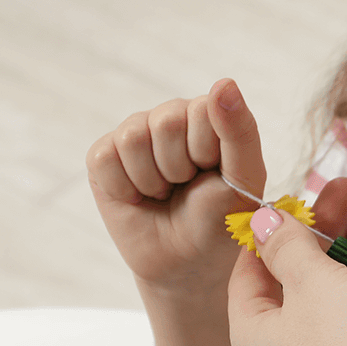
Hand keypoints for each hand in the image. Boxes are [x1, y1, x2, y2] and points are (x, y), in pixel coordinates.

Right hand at [87, 78, 266, 290]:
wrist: (187, 262)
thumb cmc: (221, 220)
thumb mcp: (244, 180)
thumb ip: (240, 132)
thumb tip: (224, 83)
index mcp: (210, 115)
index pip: (204, 109)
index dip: (208, 152)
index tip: (214, 175)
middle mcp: (171, 116)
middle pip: (165, 122)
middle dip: (179, 168)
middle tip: (187, 187)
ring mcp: (134, 133)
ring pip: (133, 138)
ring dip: (153, 180)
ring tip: (165, 193)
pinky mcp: (103, 156)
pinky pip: (105, 159)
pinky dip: (125, 189)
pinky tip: (139, 198)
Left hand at [227, 207, 346, 345]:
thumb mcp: (313, 279)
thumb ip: (288, 247)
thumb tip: (262, 223)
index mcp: (253, 340)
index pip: (247, 276)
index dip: (270, 233)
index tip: (294, 200)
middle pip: (295, 284)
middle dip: (323, 235)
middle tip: (344, 194)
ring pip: (333, 300)